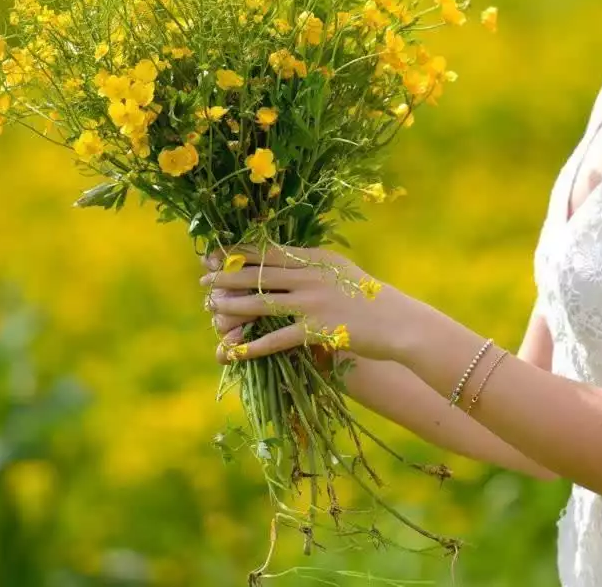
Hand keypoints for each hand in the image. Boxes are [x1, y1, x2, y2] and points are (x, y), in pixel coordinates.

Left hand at [199, 244, 407, 363]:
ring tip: (211, 308)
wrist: (398, 322)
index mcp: (315, 258)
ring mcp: (312, 303)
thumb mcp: (341, 271)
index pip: (269, 252)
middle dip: (227, 277)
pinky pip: (275, 339)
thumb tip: (285, 259)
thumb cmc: (369, 298)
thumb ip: (313, 265)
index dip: (238, 253)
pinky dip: (251, 346)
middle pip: (258, 274)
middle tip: (204, 280)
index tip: (215, 254)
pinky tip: (232, 349)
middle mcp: (310, 276)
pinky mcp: (316, 330)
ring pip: (261, 303)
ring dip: (231, 306)